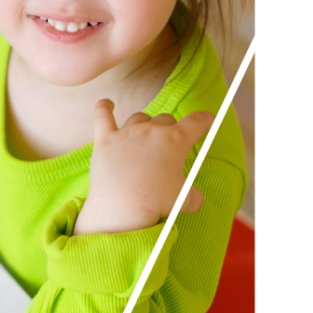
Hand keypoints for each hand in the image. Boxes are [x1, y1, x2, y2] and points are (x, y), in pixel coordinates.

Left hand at [74, 99, 213, 235]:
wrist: (122, 208)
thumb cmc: (156, 203)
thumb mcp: (185, 201)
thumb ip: (193, 196)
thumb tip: (195, 199)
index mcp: (175, 140)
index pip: (196, 122)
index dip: (206, 120)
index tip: (210, 121)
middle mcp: (151, 130)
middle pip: (165, 119)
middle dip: (171, 128)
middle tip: (169, 145)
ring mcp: (126, 132)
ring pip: (140, 117)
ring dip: (146, 123)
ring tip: (145, 136)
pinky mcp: (105, 139)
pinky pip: (102, 115)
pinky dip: (104, 107)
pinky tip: (107, 104)